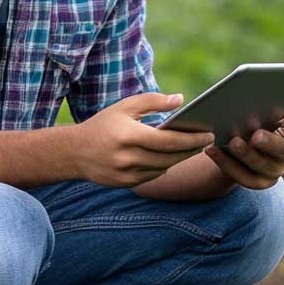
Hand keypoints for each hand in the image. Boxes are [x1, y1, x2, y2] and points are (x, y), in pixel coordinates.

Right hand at [71, 93, 214, 188]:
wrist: (74, 152)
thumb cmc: (103, 124)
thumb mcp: (125, 106)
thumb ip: (153, 101)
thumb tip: (181, 100)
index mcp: (128, 136)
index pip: (169, 141)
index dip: (192, 139)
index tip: (209, 134)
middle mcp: (127, 158)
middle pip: (170, 157)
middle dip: (192, 149)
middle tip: (208, 140)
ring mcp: (126, 174)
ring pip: (164, 168)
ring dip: (180, 159)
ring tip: (194, 148)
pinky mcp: (126, 184)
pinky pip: (153, 176)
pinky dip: (164, 166)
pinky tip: (172, 157)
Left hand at [205, 112, 283, 190]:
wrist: (232, 148)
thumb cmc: (244, 123)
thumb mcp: (251, 116)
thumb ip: (254, 110)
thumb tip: (247, 101)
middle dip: (270, 142)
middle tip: (255, 135)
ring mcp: (274, 170)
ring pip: (263, 165)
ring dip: (246, 154)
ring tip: (233, 142)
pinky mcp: (259, 182)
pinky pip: (244, 177)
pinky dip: (226, 163)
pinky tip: (213, 150)